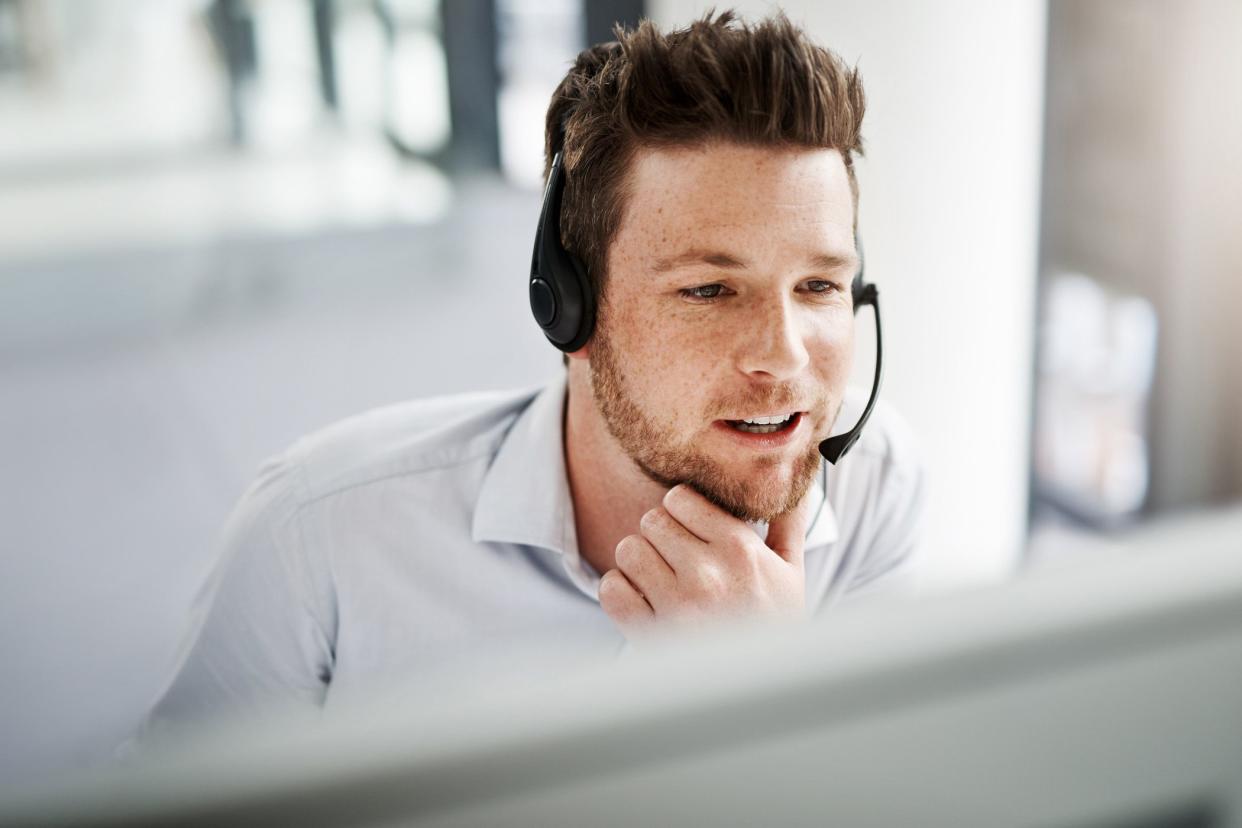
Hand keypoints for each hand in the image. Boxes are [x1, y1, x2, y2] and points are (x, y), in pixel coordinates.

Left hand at [599, 484, 810, 638]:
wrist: (763, 690)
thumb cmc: (776, 628)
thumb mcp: (791, 574)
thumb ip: (788, 524)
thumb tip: (797, 483)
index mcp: (740, 550)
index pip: (680, 498)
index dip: (680, 510)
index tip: (689, 530)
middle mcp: (707, 573)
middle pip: (651, 520)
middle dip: (660, 536)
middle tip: (675, 558)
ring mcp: (677, 605)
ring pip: (628, 550)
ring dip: (638, 563)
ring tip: (658, 579)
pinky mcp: (651, 635)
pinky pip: (611, 589)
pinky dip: (618, 592)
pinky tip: (641, 601)